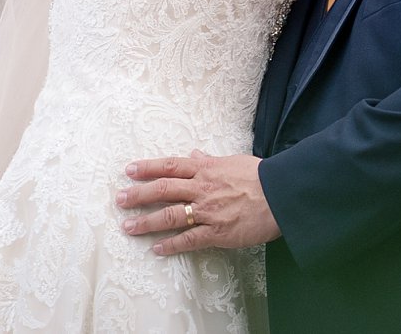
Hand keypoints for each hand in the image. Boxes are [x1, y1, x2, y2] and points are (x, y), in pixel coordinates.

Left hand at [117, 152, 279, 253]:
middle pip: (163, 190)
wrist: (281, 196)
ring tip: (128, 227)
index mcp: (206, 169)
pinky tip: (157, 248)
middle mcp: (202, 188)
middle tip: (120, 199)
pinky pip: (189, 239)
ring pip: (170, 215)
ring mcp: (208, 211)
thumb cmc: (260, 176)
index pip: (170, 166)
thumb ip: (210, 159)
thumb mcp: (233, 161)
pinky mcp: (217, 232)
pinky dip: (171, 244)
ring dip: (147, 222)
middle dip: (139, 194)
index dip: (148, 168)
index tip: (129, 170)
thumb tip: (194, 152)